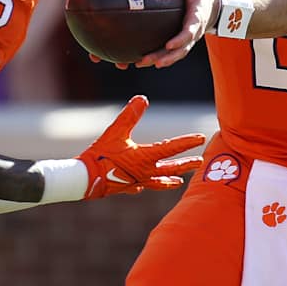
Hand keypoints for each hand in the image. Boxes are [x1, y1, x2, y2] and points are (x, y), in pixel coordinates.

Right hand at [77, 95, 205, 197]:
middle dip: (186, 164)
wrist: (85, 179)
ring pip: (159, 181)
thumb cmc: (101, 155)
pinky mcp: (127, 187)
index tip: (201, 138)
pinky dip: (146, 185)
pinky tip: (143, 187)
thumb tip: (142, 98)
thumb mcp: (115, 132)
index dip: (187, 142)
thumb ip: (129, 115)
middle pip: (171, 168)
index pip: (171, 148)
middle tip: (200, 161)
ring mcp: (137, 181)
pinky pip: (140, 186)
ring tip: (179, 181)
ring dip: (171, 179)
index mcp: (145, 157)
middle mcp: (145, 171)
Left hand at [135, 0, 213, 69]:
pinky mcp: (179, 44)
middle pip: (179, 51)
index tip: (169, 45)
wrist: (208, 8)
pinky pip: (168, 54)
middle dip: (166, 57)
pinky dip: (156, 58)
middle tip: (151, 61)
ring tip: (141, 63)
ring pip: (173, 56)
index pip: (188, 34)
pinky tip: (139, 60)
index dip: (179, 40)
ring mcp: (186, 42)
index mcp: (195, 22)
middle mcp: (192, 35)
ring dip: (158, 61)